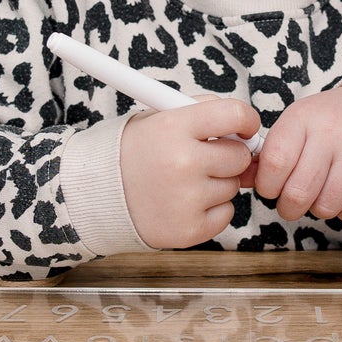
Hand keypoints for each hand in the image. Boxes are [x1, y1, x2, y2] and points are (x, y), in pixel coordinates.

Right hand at [120, 100, 260, 249]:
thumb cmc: (134, 152)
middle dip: (227, 156)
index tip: (244, 129)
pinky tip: (183, 203)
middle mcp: (182, 162)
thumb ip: (202, 112)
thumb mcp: (159, 117)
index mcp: (173, 126)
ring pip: (233, 186)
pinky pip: (226, 214)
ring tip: (182, 183)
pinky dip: (211, 210)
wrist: (95, 194)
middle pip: (239, 156)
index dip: (247, 121)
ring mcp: (186, 198)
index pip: (234, 114)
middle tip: (201, 159)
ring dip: (216, 184)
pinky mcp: (189, 229)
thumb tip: (246, 128)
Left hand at [253, 84, 341, 223]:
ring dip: (319, 209)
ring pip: (326, 207)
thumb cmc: (330, 123)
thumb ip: (268, 154)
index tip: (272, 187)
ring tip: (322, 192)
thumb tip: (240, 181)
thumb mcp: (297, 125)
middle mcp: (333, 131)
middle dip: (289, 207)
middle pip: (298, 193)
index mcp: (303, 117)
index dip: (267, 186)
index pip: (275, 164)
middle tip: (294, 202)